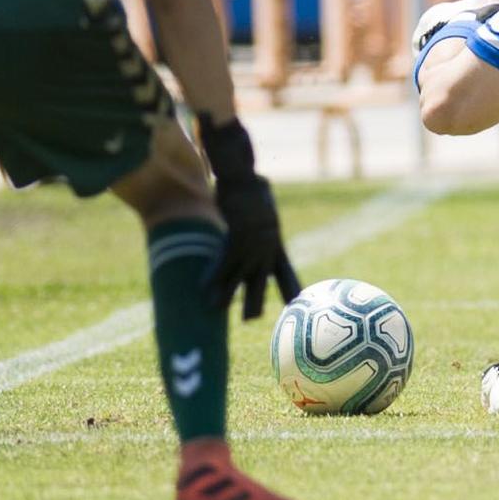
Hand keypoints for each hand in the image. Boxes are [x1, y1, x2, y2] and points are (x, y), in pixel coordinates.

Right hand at [197, 114, 300, 318]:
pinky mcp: (234, 243)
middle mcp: (265, 250)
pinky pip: (221, 266)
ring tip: (219, 311)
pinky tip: (203, 291)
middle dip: (256, 302)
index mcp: (275, 243)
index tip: (295, 304)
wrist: (244, 179)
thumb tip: (263, 196)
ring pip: (237, 279)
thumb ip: (263, 214)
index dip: (289, 289)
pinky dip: (212, 279)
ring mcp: (250, 248)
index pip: (286, 273)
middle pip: (261, 283)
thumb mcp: (263, 203)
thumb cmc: (253, 187)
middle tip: (251, 320)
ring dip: (228, 297)